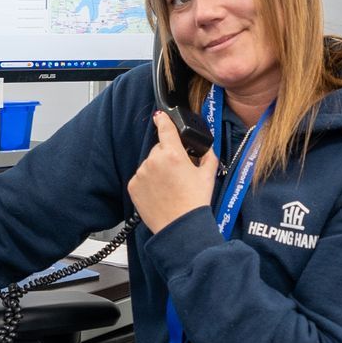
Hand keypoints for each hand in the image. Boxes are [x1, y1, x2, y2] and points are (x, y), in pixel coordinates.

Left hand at [129, 112, 218, 233]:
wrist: (180, 227)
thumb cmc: (195, 202)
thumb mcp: (208, 175)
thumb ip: (207, 155)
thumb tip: (205, 148)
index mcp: (173, 154)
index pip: (165, 128)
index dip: (163, 119)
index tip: (160, 115)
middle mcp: (154, 161)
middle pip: (159, 149)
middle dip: (168, 156)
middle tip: (178, 174)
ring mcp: (141, 173)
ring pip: (149, 164)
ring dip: (157, 170)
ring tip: (169, 187)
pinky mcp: (133, 186)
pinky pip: (141, 178)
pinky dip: (148, 182)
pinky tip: (160, 193)